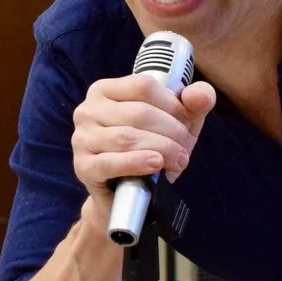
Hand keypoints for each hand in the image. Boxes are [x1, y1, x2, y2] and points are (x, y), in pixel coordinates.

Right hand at [69, 74, 215, 202]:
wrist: (128, 194)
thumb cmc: (151, 150)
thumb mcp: (176, 123)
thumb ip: (193, 104)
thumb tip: (200, 95)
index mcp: (106, 90)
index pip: (144, 86)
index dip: (172, 104)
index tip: (185, 122)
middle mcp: (88, 109)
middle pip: (139, 113)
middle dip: (171, 133)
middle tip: (184, 151)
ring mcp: (82, 138)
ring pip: (128, 137)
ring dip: (162, 150)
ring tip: (176, 162)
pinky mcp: (82, 166)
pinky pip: (110, 162)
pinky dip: (137, 163)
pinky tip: (154, 165)